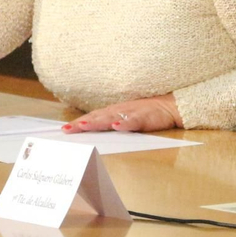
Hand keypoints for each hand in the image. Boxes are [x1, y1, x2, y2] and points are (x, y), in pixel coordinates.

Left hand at [64, 95, 181, 133]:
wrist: (171, 106)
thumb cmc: (148, 113)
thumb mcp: (127, 118)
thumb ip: (112, 123)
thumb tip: (95, 130)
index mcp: (114, 111)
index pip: (93, 117)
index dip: (78, 123)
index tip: (64, 130)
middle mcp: (119, 111)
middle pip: (97, 117)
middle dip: (81, 123)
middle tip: (66, 130)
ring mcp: (131, 113)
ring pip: (111, 118)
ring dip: (97, 122)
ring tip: (84, 126)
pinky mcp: (145, 118)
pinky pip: (133, 121)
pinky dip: (125, 123)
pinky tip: (117, 125)